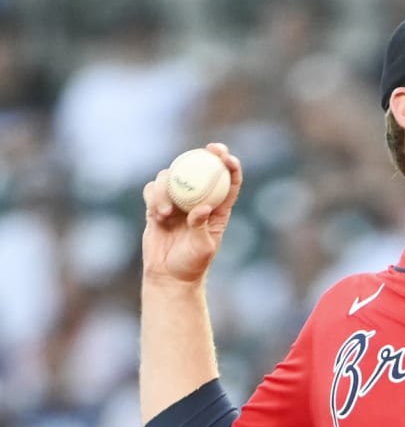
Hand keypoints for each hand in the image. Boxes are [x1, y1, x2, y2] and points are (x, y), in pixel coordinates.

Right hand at [141, 143, 242, 283]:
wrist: (169, 277)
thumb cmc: (192, 265)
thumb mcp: (203, 248)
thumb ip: (202, 226)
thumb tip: (202, 208)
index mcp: (217, 208)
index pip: (228, 182)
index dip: (229, 165)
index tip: (226, 155)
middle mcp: (197, 200)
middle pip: (200, 169)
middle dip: (203, 154)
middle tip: (205, 150)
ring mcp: (176, 202)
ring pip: (171, 177)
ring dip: (167, 188)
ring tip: (167, 212)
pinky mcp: (156, 207)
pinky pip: (152, 191)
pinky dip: (154, 198)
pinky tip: (158, 215)